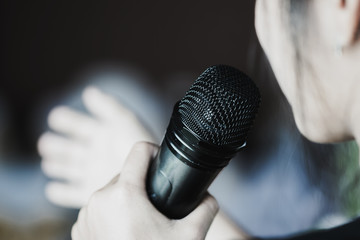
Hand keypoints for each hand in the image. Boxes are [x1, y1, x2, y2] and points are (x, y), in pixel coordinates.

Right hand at [38, 87, 154, 207]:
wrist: (148, 177)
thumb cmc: (137, 147)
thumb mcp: (125, 122)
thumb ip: (107, 106)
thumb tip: (88, 91)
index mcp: (102, 136)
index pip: (78, 125)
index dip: (65, 120)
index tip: (55, 117)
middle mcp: (95, 154)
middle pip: (68, 148)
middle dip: (54, 145)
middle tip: (46, 143)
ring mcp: (92, 173)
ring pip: (66, 168)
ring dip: (55, 165)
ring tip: (49, 163)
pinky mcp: (90, 192)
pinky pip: (69, 193)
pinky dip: (59, 192)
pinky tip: (52, 188)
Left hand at [71, 142, 218, 239]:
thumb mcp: (189, 236)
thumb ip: (205, 210)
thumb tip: (209, 198)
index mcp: (124, 194)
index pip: (139, 150)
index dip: (155, 152)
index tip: (162, 163)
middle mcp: (99, 199)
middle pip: (126, 173)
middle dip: (142, 184)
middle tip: (156, 203)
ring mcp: (85, 215)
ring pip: (111, 191)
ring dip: (126, 199)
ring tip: (141, 220)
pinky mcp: (79, 229)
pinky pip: (99, 209)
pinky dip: (111, 214)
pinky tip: (124, 230)